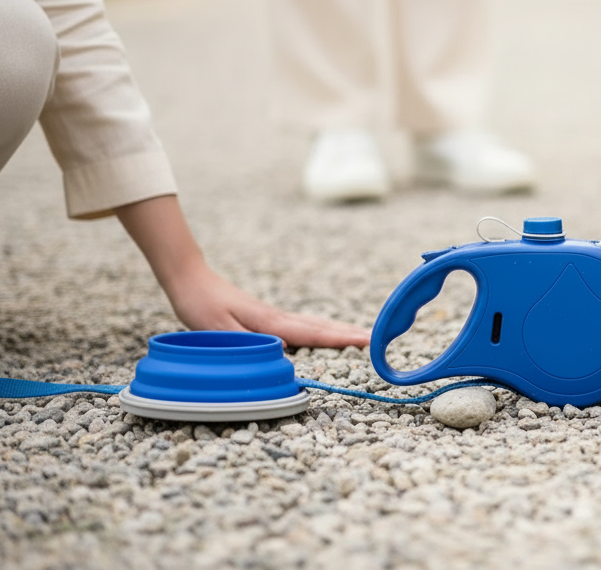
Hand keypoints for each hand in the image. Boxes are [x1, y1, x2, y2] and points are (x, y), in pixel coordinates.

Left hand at [163, 263, 370, 348]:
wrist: (190, 279)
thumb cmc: (201, 304)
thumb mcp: (218, 329)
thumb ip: (250, 342)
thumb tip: (284, 352)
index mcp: (271, 321)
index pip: (313, 333)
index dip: (341, 340)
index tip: (368, 341)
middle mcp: (278, 318)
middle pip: (321, 327)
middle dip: (349, 334)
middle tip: (377, 339)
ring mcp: (274, 316)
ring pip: (314, 325)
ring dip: (339, 331)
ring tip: (360, 337)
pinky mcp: (267, 318)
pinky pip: (302, 326)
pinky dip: (321, 330)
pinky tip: (324, 333)